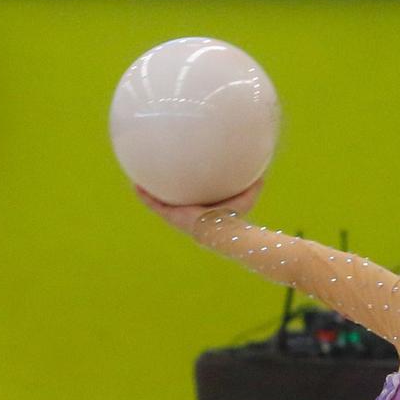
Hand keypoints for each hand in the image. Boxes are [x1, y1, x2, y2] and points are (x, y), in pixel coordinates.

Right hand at [134, 177, 262, 234]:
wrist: (219, 230)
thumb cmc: (234, 217)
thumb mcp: (246, 197)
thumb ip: (254, 184)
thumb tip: (264, 170)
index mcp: (202, 206)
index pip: (192, 194)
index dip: (186, 184)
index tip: (181, 172)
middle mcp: (187, 210)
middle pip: (173, 196)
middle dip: (164, 185)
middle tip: (156, 169)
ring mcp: (177, 214)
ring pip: (158, 201)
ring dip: (148, 190)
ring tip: (137, 175)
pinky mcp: (170, 216)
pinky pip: (153, 204)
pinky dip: (144, 196)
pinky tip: (136, 184)